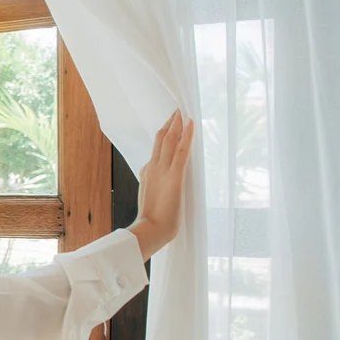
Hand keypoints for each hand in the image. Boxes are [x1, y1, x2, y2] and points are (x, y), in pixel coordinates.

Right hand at [128, 110, 193, 260]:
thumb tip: (154, 181)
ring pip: (169, 140)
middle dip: (169, 124)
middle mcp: (153, 167)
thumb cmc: (152, 220)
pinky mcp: (174, 175)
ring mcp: (163, 170)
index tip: (168, 126)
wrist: (151, 228)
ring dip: (176, 124)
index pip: (156, 150)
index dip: (163, 136)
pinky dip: (186, 135)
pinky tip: (190, 123)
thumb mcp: (150, 199)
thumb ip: (152, 187)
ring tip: (181, 112)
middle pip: (161, 140)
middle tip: (175, 111)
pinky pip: (181, 150)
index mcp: (148, 173)